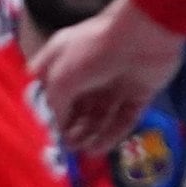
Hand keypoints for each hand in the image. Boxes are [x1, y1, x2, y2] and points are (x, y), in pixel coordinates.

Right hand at [34, 0, 185, 155]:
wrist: (142, 36)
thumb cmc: (92, 51)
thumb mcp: (60, 77)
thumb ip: (55, 104)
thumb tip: (58, 124)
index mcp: (67, 62)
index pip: (52, 90)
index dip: (48, 110)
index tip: (43, 131)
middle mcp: (90, 74)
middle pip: (77, 107)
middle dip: (70, 126)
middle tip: (64, 146)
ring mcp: (115, 84)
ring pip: (100, 116)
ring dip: (88, 134)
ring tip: (79, 150)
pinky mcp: (139, 94)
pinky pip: (123, 119)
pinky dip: (111, 135)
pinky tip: (97, 150)